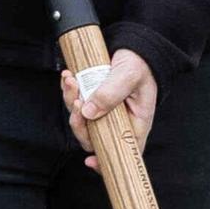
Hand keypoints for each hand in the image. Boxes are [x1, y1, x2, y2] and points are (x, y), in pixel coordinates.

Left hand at [61, 47, 157, 166]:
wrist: (134, 46)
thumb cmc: (140, 64)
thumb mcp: (128, 76)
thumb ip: (110, 94)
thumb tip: (89, 113)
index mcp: (135, 123)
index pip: (124, 152)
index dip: (106, 161)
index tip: (91, 162)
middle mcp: (118, 122)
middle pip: (94, 138)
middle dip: (79, 123)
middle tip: (77, 101)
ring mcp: (104, 112)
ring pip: (82, 120)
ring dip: (72, 102)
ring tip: (71, 81)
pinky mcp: (94, 101)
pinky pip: (77, 104)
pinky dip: (70, 92)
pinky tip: (69, 78)